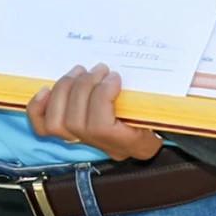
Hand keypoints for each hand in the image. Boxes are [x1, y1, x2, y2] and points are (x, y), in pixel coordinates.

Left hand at [26, 64, 162, 161]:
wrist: (148, 135)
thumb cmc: (157, 118)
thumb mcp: (164, 113)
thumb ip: (159, 102)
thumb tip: (176, 81)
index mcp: (128, 145)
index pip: (100, 127)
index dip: (101, 97)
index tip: (115, 78)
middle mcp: (102, 147)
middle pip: (76, 122)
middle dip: (84, 87)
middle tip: (99, 68)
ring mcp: (82, 142)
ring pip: (58, 123)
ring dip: (67, 90)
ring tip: (82, 71)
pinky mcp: (67, 133)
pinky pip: (42, 127)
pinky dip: (39, 106)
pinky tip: (47, 88)